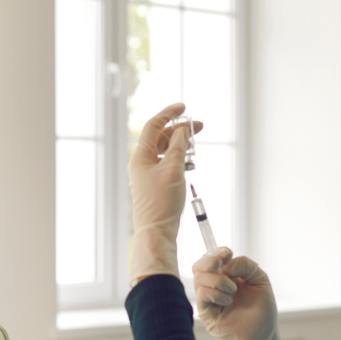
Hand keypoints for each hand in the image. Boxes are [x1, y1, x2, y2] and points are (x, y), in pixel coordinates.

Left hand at [127, 103, 202, 283]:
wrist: (157, 231)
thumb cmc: (163, 201)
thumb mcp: (173, 168)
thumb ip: (178, 145)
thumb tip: (182, 129)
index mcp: (141, 156)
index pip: (154, 125)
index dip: (169, 113)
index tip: (184, 107)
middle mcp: (141, 163)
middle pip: (160, 137)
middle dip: (179, 130)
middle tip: (199, 127)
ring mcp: (147, 175)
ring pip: (164, 151)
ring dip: (180, 145)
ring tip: (195, 147)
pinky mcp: (154, 185)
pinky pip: (166, 164)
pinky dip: (178, 160)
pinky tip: (190, 163)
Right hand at [192, 249, 290, 339]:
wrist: (262, 339)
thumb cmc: (263, 313)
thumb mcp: (261, 281)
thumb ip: (246, 265)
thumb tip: (226, 263)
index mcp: (227, 277)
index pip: (212, 258)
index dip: (217, 252)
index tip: (227, 254)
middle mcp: (215, 286)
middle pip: (198, 266)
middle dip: (209, 261)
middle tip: (223, 268)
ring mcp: (209, 300)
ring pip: (199, 278)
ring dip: (218, 280)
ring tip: (233, 292)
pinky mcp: (206, 313)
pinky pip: (201, 294)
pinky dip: (215, 293)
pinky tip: (228, 302)